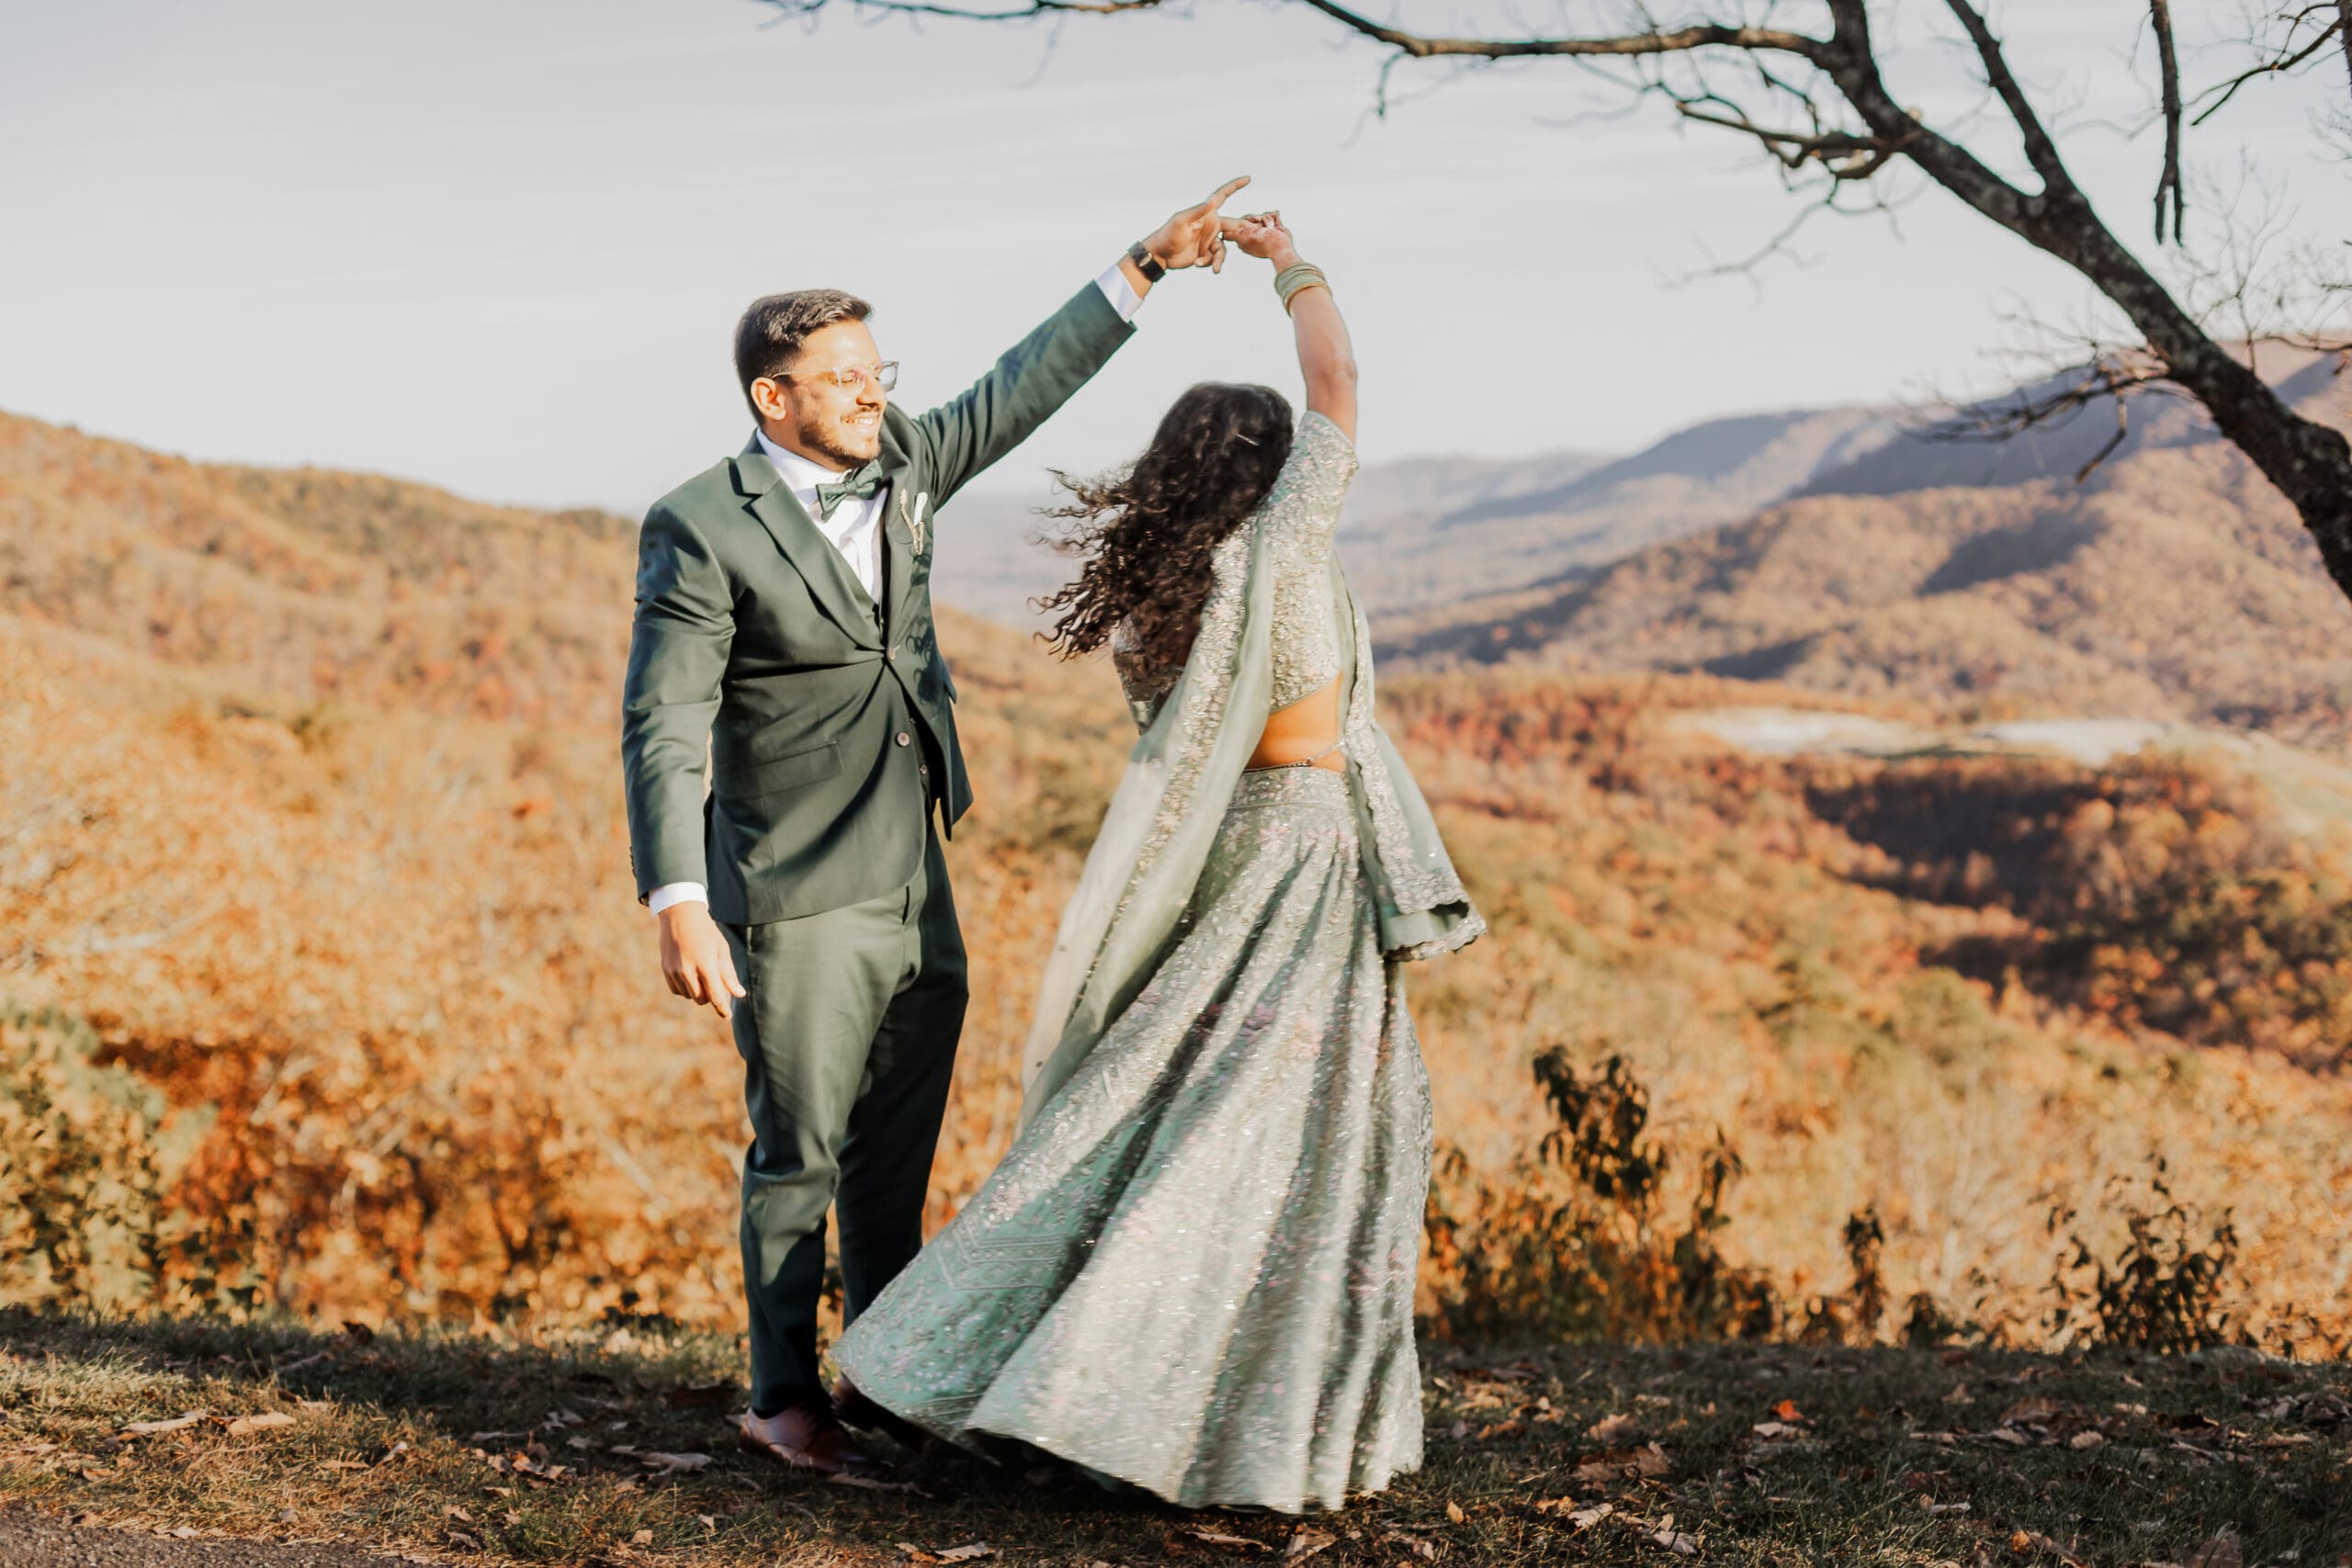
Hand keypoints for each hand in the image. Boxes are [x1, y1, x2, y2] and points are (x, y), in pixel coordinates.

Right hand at [658, 903, 744, 1020]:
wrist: (680, 915)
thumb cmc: (706, 932)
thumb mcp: (722, 950)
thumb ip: (729, 974)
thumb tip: (739, 994)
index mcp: (706, 964)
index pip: (716, 995)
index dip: (722, 1009)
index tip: (728, 1016)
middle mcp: (688, 970)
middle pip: (702, 999)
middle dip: (710, 996)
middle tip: (715, 983)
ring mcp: (674, 970)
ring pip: (689, 995)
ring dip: (697, 991)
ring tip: (701, 973)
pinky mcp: (665, 970)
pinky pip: (677, 990)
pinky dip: (685, 988)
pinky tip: (690, 975)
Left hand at [1141, 175, 1250, 273]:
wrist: (1161, 255)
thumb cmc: (1168, 234)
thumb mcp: (1182, 221)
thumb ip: (1198, 211)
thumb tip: (1213, 199)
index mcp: (1206, 213)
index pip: (1222, 196)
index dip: (1234, 187)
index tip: (1247, 179)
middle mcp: (1211, 225)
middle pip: (1233, 226)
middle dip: (1244, 231)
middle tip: (1257, 233)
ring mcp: (1209, 240)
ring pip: (1224, 248)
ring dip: (1218, 258)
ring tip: (1210, 266)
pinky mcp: (1207, 253)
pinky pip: (1216, 258)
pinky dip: (1209, 262)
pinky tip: (1198, 264)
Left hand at [1224, 210, 1298, 267]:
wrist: (1279, 246)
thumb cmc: (1259, 242)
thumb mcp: (1240, 237)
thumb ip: (1231, 234)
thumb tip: (1222, 234)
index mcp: (1245, 237)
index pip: (1242, 222)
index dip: (1245, 221)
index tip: (1249, 226)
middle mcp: (1254, 233)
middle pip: (1251, 218)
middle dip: (1256, 219)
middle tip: (1259, 227)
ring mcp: (1266, 230)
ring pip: (1262, 216)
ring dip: (1265, 220)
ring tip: (1269, 228)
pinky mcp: (1275, 226)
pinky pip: (1273, 215)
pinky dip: (1274, 219)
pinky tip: (1274, 226)